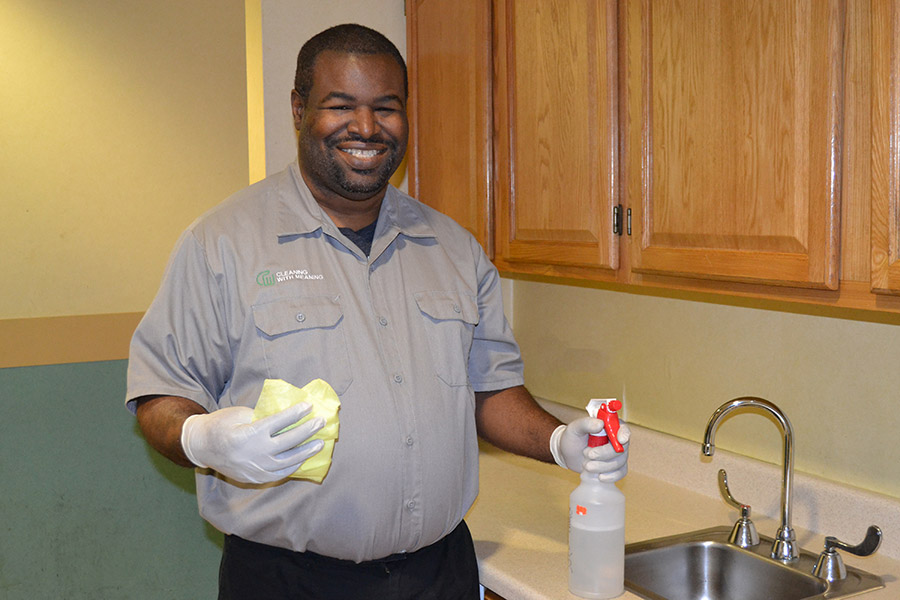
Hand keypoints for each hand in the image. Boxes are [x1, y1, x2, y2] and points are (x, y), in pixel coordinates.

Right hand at [180, 403, 325, 483]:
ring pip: (288, 461)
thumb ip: (264, 417)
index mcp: (250, 433)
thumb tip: (288, 416)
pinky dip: (293, 466)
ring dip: (305, 452)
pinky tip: (302, 458)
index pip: (279, 422)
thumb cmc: (221, 424)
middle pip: (288, 441)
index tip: (309, 405)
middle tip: (320, 422)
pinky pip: (279, 473)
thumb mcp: (240, 414)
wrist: (201, 446)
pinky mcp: (255, 478)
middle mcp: (255, 453)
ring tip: (319, 444)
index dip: (296, 413)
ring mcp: (255, 468)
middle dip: (307, 430)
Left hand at [550, 417, 630, 481]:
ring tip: (586, 465)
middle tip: (588, 454)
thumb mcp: (575, 428)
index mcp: (609, 426)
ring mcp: (617, 454)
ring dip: (603, 466)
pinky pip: (620, 473)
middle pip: (622, 448)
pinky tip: (599, 477)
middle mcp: (616, 440)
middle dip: (605, 453)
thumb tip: (600, 424)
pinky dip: (610, 476)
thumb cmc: (572, 438)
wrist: (567, 454)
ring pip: (620, 462)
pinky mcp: (615, 467)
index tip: (620, 440)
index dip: (624, 434)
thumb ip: (586, 423)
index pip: (623, 428)